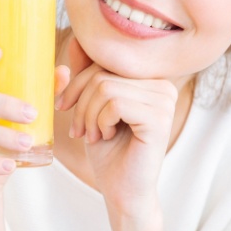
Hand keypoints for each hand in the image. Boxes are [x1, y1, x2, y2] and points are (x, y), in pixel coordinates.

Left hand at [56, 36, 177, 218]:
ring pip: (105, 87)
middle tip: (80, 129)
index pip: (104, 60)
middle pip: (102, 73)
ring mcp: (164, 101)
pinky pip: (115, 104)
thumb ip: (87, 75)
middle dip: (80, 102)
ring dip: (89, 116)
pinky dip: (100, 122)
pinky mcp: (159, 119)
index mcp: (149, 79)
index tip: (66, 107)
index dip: (77, 82)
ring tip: (94, 135)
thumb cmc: (109, 151)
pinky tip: (106, 137)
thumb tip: (76, 39)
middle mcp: (162, 85)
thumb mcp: (91, 107)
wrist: (122, 191)